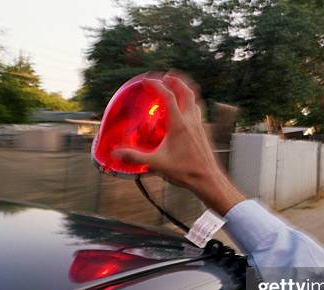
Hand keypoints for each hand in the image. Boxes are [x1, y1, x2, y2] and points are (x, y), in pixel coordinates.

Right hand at [113, 73, 244, 215]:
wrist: (208, 179)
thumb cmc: (184, 171)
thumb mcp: (156, 163)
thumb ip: (135, 157)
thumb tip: (116, 153)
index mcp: (179, 124)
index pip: (168, 96)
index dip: (157, 85)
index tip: (147, 80)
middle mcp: (191, 120)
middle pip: (186, 90)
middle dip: (176, 80)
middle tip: (165, 76)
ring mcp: (199, 124)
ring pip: (195, 98)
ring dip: (185, 88)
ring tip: (176, 86)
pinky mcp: (204, 131)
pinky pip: (198, 109)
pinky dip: (190, 102)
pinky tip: (185, 109)